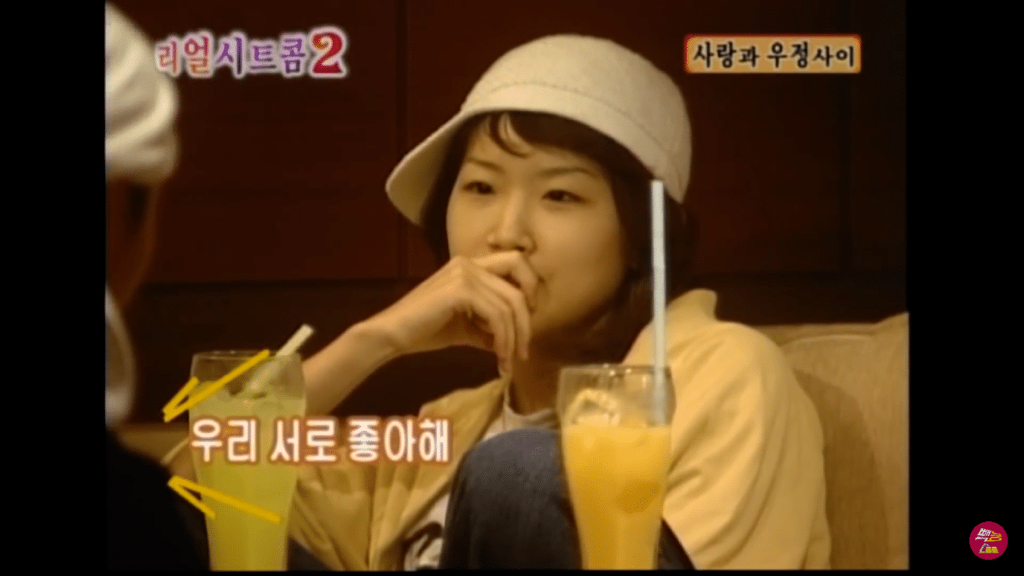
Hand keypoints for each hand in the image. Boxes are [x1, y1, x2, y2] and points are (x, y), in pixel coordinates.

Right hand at [367, 252, 538, 368]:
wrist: (392, 335)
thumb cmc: (425, 330)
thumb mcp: (467, 327)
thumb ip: (491, 327)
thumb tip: (515, 341)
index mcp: (471, 265)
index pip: (517, 263)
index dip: (530, 290)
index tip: (525, 324)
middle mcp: (470, 262)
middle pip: (521, 277)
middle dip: (527, 316)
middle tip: (523, 348)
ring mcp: (465, 273)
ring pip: (511, 302)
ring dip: (515, 336)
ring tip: (508, 361)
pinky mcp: (460, 290)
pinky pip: (497, 314)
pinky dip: (503, 338)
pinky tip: (498, 356)